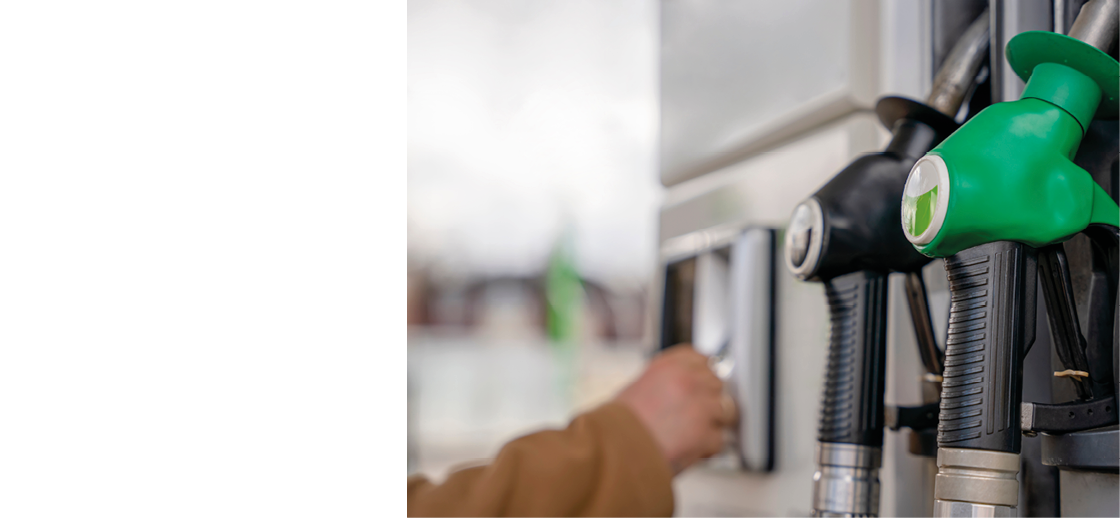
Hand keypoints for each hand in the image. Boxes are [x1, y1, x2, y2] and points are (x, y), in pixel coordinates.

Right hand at [614, 344, 730, 473]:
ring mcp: (701, 405)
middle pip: (717, 384)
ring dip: (712, 424)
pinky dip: (706, 449)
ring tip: (689, 435)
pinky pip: (719, 440)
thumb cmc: (618, 425)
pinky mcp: (707, 432)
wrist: (614, 449)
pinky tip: (687, 449)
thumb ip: (666, 384)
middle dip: (709, 400)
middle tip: (693, 416)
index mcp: (669, 365)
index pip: (702, 358)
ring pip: (726, 411)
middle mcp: (688, 379)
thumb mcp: (638, 388)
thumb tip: (685, 391)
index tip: (702, 384)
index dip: (703, 374)